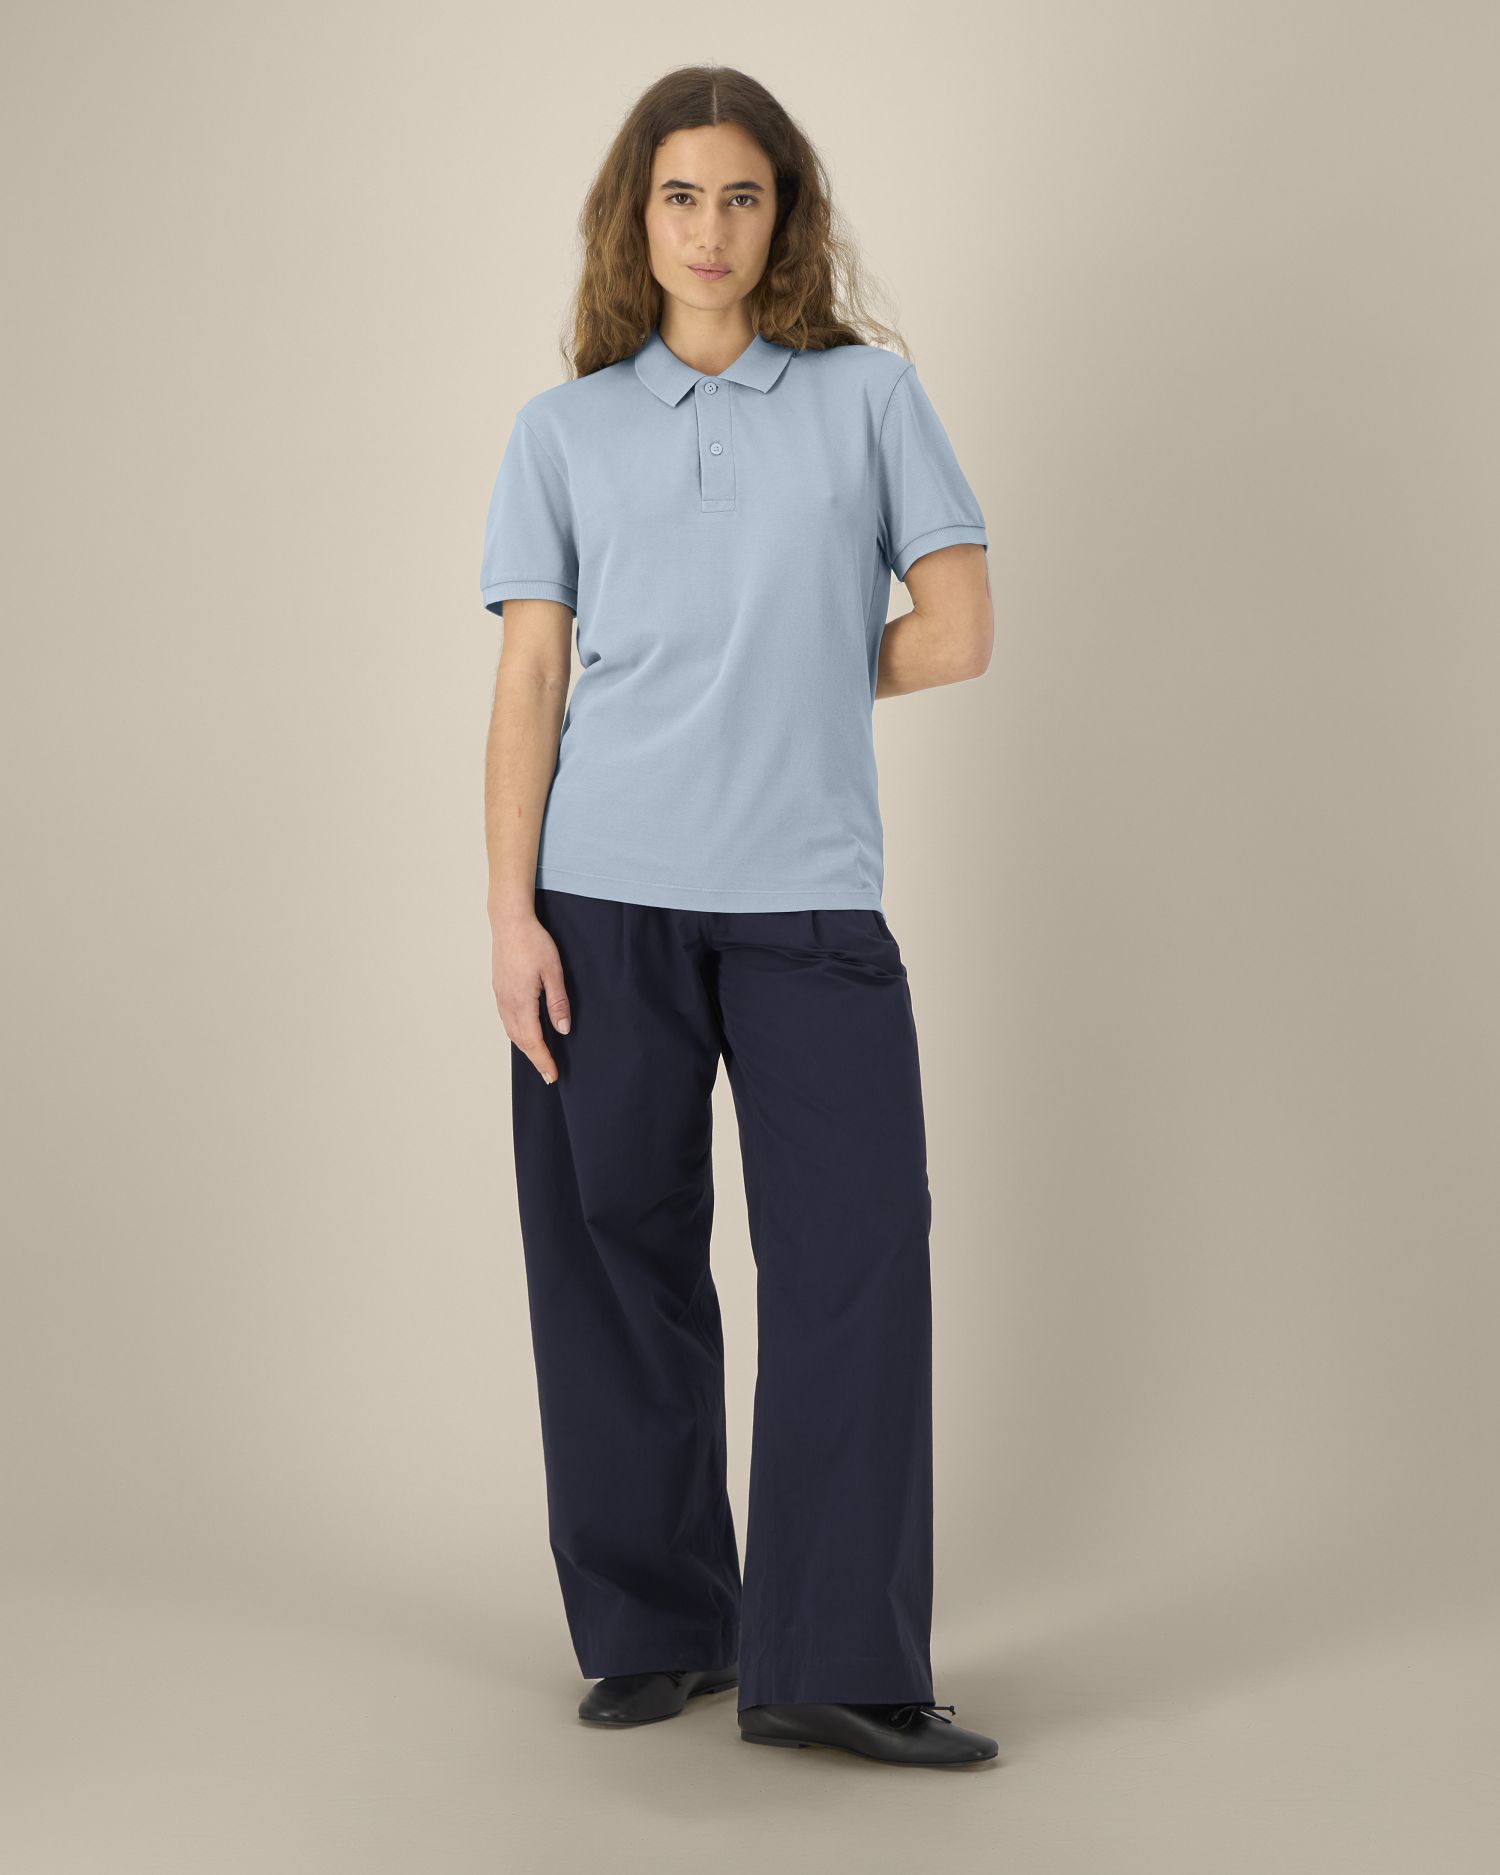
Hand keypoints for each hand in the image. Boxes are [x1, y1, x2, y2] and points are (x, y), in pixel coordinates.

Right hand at [491, 909, 571, 1083]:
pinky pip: (507, 1019)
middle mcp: (507, 1003)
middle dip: (535, 1059)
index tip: (552, 1076)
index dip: (543, 1061)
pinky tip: (524, 1032)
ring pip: (511, 1031)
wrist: (509, 922)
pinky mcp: (499, 989)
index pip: (533, 1041)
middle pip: (520, 1041)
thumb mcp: (553, 971)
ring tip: (539, 1057)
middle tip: (548, 1074)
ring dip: (525, 1047)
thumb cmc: (533, 942)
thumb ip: (558, 1002)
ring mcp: (501, 996)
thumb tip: (563, 1029)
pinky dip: (517, 1033)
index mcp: (521, 1002)